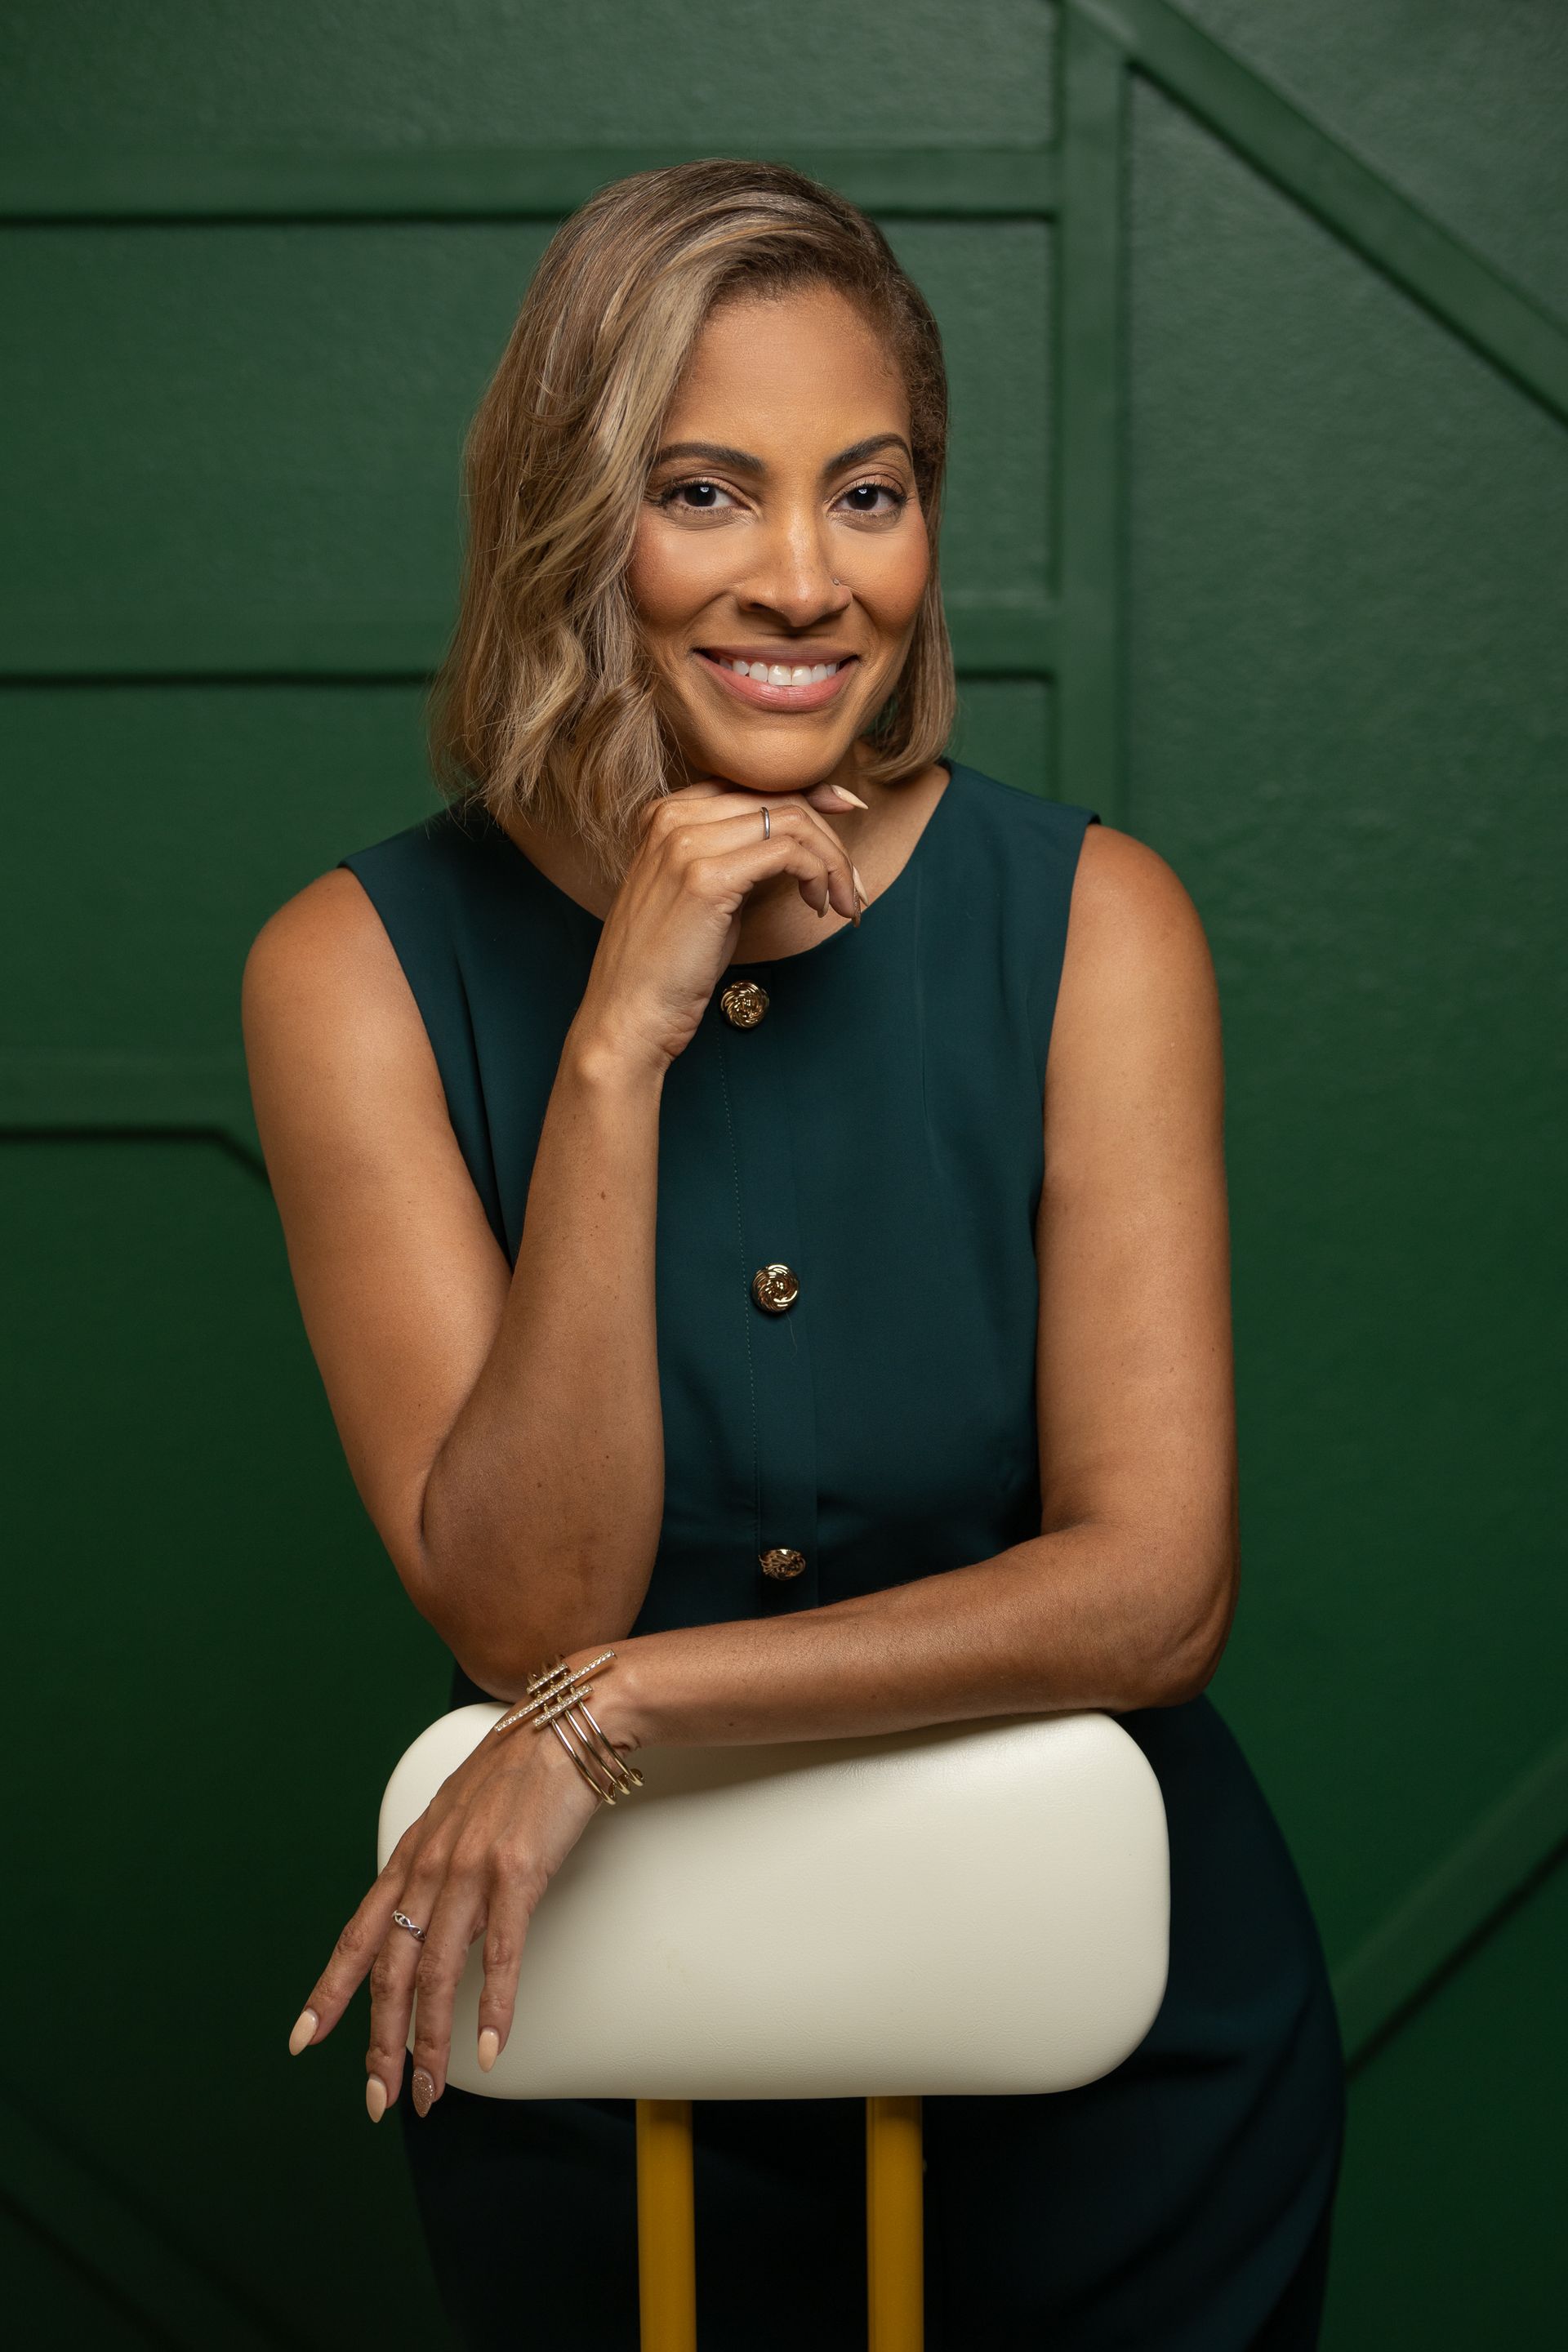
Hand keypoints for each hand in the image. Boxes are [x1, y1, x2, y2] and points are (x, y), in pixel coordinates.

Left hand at [285, 1681, 609, 2119]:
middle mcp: (431, 1866)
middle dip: (380, 2043)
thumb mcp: (458, 1817)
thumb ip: (439, 1870)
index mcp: (413, 1855)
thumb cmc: (517, 1771)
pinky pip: (500, 1954)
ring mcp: (471, 1871)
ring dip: (430, 2043)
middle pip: (390, 1969)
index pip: (358, 1934)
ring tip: (431, 2090)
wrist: (565, 1724)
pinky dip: (494, 2007)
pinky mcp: (517, 1874)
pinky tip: (491, 2046)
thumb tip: (436, 1924)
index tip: (305, 2038)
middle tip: (378, 2097)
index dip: (330, 1991)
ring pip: (436, 1974)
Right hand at [569, 777, 863, 1074]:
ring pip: (792, 823)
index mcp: (665, 815)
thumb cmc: (667, 967)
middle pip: (779, 800)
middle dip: (831, 839)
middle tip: (851, 885)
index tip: (846, 810)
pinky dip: (818, 876)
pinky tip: (817, 906)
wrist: (628, 1014)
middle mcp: (673, 818)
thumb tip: (795, 846)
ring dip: (832, 861)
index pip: (753, 784)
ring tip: (840, 902)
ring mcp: (686, 844)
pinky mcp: (707, 878)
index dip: (810, 793)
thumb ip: (737, 858)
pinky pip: (789, 853)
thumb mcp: (704, 895)